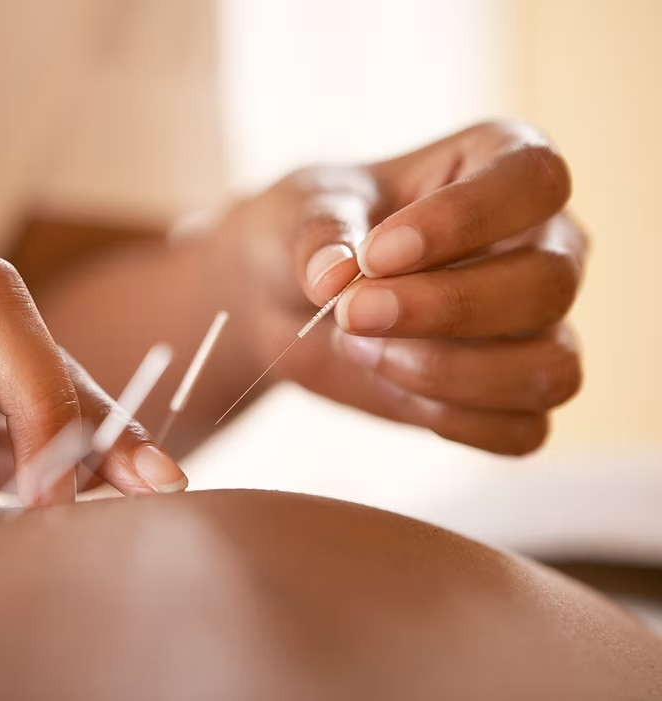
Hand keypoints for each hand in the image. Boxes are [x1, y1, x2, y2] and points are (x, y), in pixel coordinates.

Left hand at [216, 121, 585, 453]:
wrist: (286, 296)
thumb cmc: (311, 232)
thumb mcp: (299, 209)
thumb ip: (318, 233)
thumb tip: (333, 277)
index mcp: (503, 165)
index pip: (532, 181)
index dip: (462, 220)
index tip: (377, 253)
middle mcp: (541, 243)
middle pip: (548, 284)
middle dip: (444, 308)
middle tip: (351, 314)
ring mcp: (538, 325)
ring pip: (550, 367)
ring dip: (449, 373)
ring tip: (364, 350)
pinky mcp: (514, 395)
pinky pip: (522, 430)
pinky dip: (452, 420)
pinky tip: (390, 385)